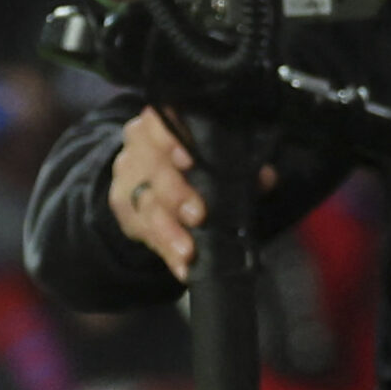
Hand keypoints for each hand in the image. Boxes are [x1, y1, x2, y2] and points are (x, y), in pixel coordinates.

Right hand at [107, 106, 273, 282]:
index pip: (161, 123)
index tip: (189, 159)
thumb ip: (241, 159)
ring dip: (169, 232)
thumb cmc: (196, 157)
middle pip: (155, 170)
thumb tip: (265, 176)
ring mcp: (129, 179)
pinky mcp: (125, 210)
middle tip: (198, 215)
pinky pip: (144, 232)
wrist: (154, 174)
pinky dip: (166, 251)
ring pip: (147, 205)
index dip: (172, 140)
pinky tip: (181, 267)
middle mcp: (140, 147)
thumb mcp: (218, 152)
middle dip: (177, 194)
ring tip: (188, 252)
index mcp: (163, 123)